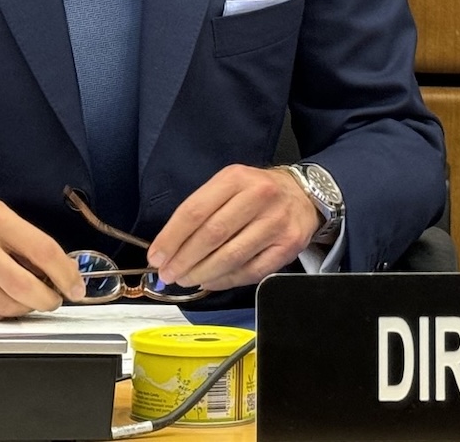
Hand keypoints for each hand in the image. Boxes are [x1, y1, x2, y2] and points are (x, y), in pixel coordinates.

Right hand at [0, 182, 85, 318]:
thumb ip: (20, 234)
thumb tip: (52, 263)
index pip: (41, 250)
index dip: (65, 273)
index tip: (75, 285)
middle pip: (24, 287)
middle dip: (48, 299)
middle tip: (57, 298)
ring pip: (5, 305)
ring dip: (26, 308)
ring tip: (32, 298)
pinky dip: (2, 311)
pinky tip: (8, 300)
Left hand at [146, 164, 320, 290]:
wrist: (302, 195)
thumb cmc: (256, 192)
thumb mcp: (229, 185)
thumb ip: (201, 210)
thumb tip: (169, 248)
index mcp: (236, 178)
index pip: (195, 210)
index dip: (172, 237)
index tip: (156, 256)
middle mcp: (258, 197)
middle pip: (211, 235)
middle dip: (183, 259)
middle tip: (168, 274)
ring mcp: (276, 223)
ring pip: (230, 256)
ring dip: (202, 274)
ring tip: (186, 279)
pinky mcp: (288, 246)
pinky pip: (249, 271)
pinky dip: (225, 280)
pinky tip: (211, 281)